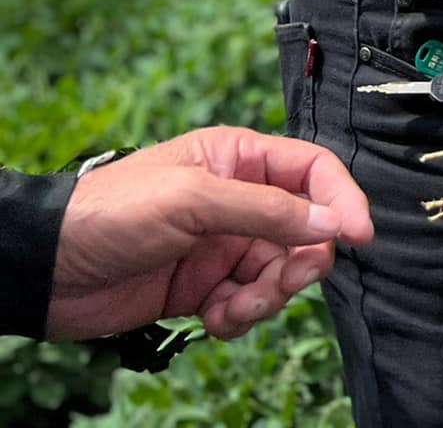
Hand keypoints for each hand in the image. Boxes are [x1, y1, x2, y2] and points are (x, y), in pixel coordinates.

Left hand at [47, 127, 373, 342]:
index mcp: (238, 159)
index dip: (341, 200)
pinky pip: (246, 304)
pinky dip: (240, 317)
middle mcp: (237, 201)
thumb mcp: (194, 200)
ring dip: (268, 295)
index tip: (360, 235)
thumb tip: (331, 221)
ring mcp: (221, 246)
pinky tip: (214, 319)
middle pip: (303, 229)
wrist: (47, 269)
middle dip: (302, 259)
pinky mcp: (203, 288)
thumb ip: (266, 211)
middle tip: (288, 279)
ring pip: (279, 272)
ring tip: (236, 307)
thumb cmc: (112, 213)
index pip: (312, 172)